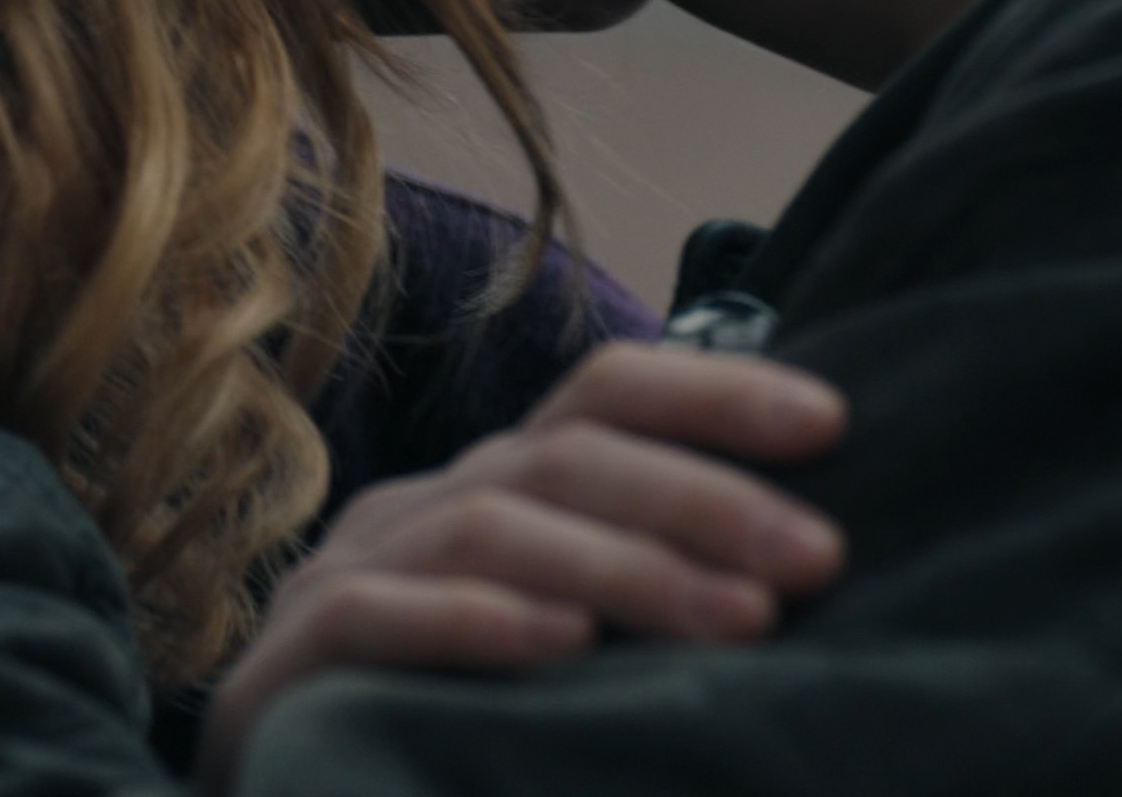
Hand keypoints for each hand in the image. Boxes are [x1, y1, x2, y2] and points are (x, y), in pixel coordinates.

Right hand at [195, 343, 845, 790]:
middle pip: (563, 457)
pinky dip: (474, 624)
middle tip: (819, 557)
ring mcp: (343, 578)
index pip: (602, 396)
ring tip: (737, 618)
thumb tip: (811, 570)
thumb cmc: (458, 728)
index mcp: (493, 490)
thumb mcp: (569, 647)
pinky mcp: (286, 666)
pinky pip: (377, 618)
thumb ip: (652, 598)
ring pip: (486, 529)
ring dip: (622, 568)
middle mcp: (419, 511)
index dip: (714, 393)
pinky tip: (563, 645)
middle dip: (702, 498)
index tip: (834, 424)